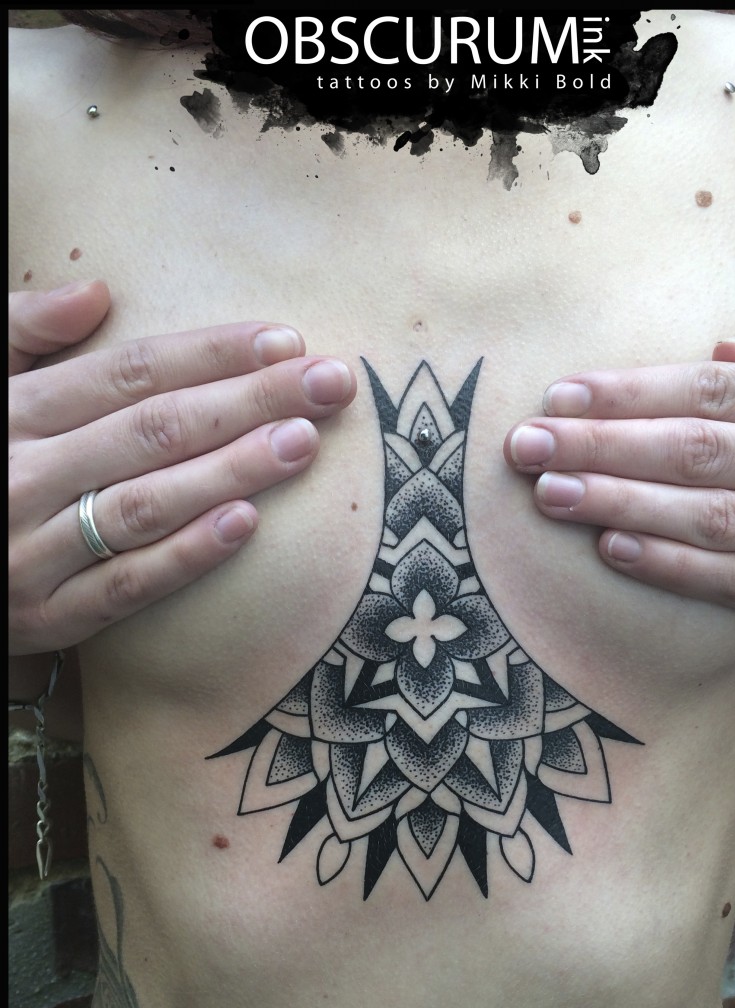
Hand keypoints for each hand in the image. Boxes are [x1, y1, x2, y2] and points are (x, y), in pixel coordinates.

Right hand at [9, 280, 356, 655]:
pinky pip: (125, 585)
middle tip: (331, 384)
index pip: (127, 373)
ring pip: (146, 504)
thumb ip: (22, 333)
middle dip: (249, 401)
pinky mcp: (45, 617)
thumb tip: (95, 291)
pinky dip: (185, 555)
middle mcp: (21, 476)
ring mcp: (32, 552)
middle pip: (153, 429)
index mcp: (11, 413)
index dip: (211, 354)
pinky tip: (246, 524)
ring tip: (303, 442)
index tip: (286, 341)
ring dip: (231, 470)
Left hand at [504, 326, 734, 632]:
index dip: (634, 391)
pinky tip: (611, 549)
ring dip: (624, 504)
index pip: (718, 390)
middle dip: (605, 445)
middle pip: (702, 449)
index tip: (560, 395)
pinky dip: (675, 567)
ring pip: (715, 517)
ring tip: (551, 494)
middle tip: (526, 446)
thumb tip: (723, 346)